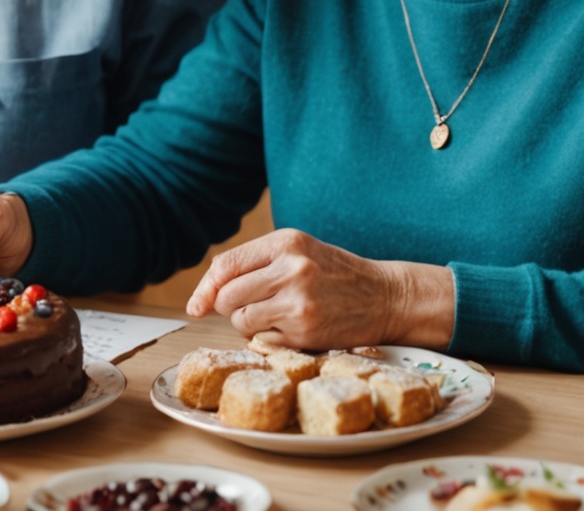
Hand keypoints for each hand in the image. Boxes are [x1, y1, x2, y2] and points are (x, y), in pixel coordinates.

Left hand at [184, 229, 454, 349]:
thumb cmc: (335, 275)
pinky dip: (269, 339)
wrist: (386, 297)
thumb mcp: (299, 253)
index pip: (225, 265)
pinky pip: (263, 341)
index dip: (205, 288)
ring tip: (274, 317)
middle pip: (227, 296)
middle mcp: (291, 269)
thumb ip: (255, 265)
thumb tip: (206, 296)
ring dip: (249, 325)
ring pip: (241, 320)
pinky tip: (292, 329)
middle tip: (252, 308)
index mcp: (286, 243)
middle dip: (230, 307)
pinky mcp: (306, 331)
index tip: (197, 305)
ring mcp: (298, 302)